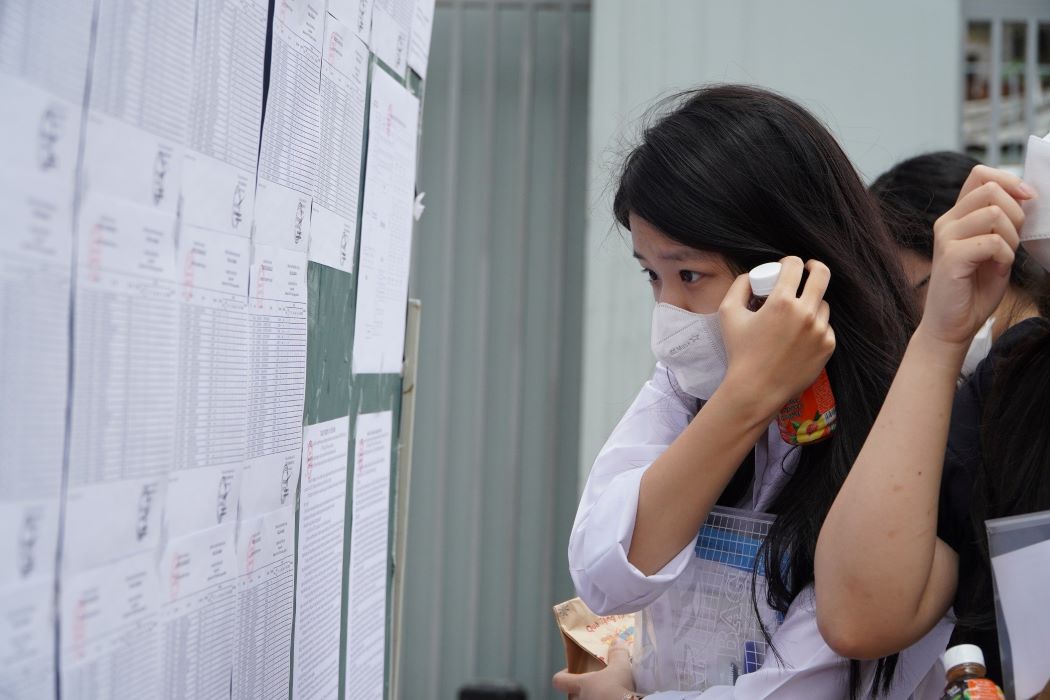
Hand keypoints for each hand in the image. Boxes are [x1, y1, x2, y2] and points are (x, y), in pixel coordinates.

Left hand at [552, 641, 634, 699]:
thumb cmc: (619, 688)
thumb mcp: (621, 666)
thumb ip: (617, 653)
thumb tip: (617, 642)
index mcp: (581, 684)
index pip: (559, 680)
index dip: (563, 675)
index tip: (570, 671)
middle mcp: (580, 699)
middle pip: (572, 694)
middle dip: (581, 689)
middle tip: (594, 684)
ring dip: (592, 697)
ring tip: (606, 694)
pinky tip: (614, 699)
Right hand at [717, 256, 834, 416]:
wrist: (756, 389)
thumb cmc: (740, 352)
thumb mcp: (728, 314)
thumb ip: (739, 286)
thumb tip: (752, 276)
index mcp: (782, 302)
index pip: (795, 265)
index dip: (789, 261)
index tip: (786, 266)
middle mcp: (806, 313)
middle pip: (821, 275)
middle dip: (814, 267)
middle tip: (807, 270)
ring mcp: (820, 330)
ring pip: (823, 304)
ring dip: (813, 301)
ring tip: (797, 313)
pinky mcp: (828, 346)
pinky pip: (826, 327)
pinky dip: (815, 327)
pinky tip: (800, 336)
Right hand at [920, 165, 1034, 347]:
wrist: (952, 324)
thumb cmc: (974, 288)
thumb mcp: (993, 247)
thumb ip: (1002, 222)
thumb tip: (1025, 196)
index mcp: (957, 216)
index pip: (980, 174)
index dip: (1009, 180)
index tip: (1028, 199)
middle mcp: (947, 222)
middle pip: (991, 189)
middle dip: (1016, 212)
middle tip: (1013, 241)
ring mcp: (945, 238)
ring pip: (994, 213)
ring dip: (1011, 237)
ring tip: (1003, 258)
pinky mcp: (950, 257)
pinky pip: (993, 242)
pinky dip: (1005, 256)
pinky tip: (998, 269)